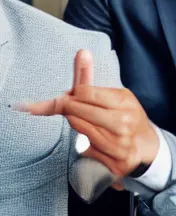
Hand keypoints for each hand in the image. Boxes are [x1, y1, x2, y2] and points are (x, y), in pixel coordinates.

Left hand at [16, 50, 158, 183]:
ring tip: (86, 121)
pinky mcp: (115, 164)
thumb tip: (81, 52)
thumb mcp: (112, 93)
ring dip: (75, 123)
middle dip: (68, 108)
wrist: (147, 148)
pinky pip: (85, 148)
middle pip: (76, 111)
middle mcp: (123, 123)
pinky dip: (83, 142)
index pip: (83, 92)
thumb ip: (88, 75)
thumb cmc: (124, 115)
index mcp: (123, 101)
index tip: (68, 95)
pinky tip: (94, 139)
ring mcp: (119, 145)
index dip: (71, 94)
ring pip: (79, 128)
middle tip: (70, 108)